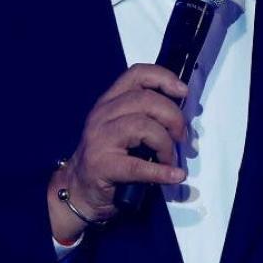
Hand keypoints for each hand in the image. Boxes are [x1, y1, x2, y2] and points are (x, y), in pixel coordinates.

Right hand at [48, 64, 188, 239]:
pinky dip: (161, 171)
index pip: (137, 74)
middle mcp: (103, 113)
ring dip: (166, 144)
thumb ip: (147, 116)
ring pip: (143, 126)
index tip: (183, 92)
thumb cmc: (109, 157)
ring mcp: (100, 138)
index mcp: (110, 101)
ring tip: (170, 159)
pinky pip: (138, 165)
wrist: (79, 189)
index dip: (164, 78)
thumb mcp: (123, 127)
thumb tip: (183, 118)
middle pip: (146, 100)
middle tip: (182, 137)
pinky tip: (174, 175)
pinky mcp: (101, 165)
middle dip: (173, 117)